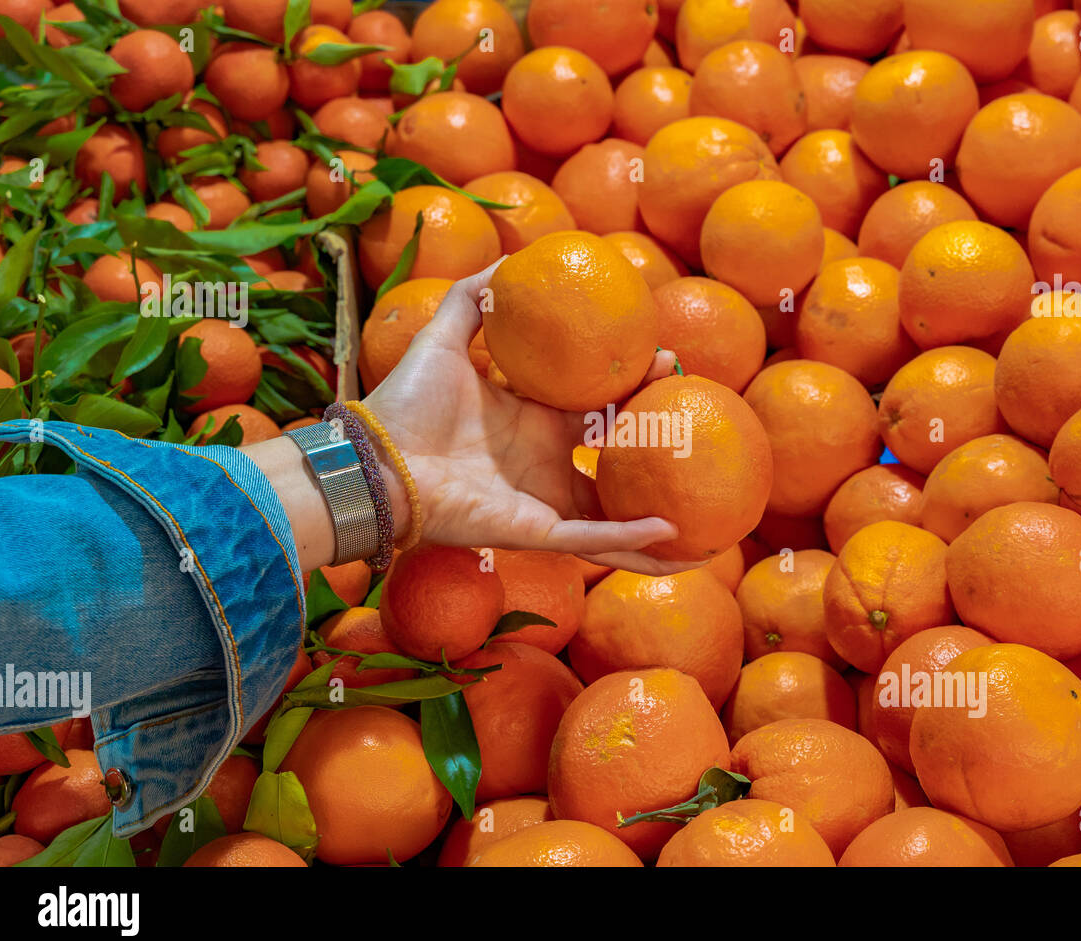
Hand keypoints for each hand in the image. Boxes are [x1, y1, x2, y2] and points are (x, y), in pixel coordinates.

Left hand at [363, 260, 701, 575]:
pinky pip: (592, 538)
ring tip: (702, 512)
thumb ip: (474, 296)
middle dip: (656, 437)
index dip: (630, 383)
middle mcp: (544, 461)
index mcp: (530, 419)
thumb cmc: (407, 403)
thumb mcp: (445, 336)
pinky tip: (671, 534)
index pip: (595, 402)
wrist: (377, 458)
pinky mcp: (534, 529)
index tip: (662, 355)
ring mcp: (542, 499)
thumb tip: (510, 260)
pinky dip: (630, 540)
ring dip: (655, 518)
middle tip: (692, 408)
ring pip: (612, 514)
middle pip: (615, 453)